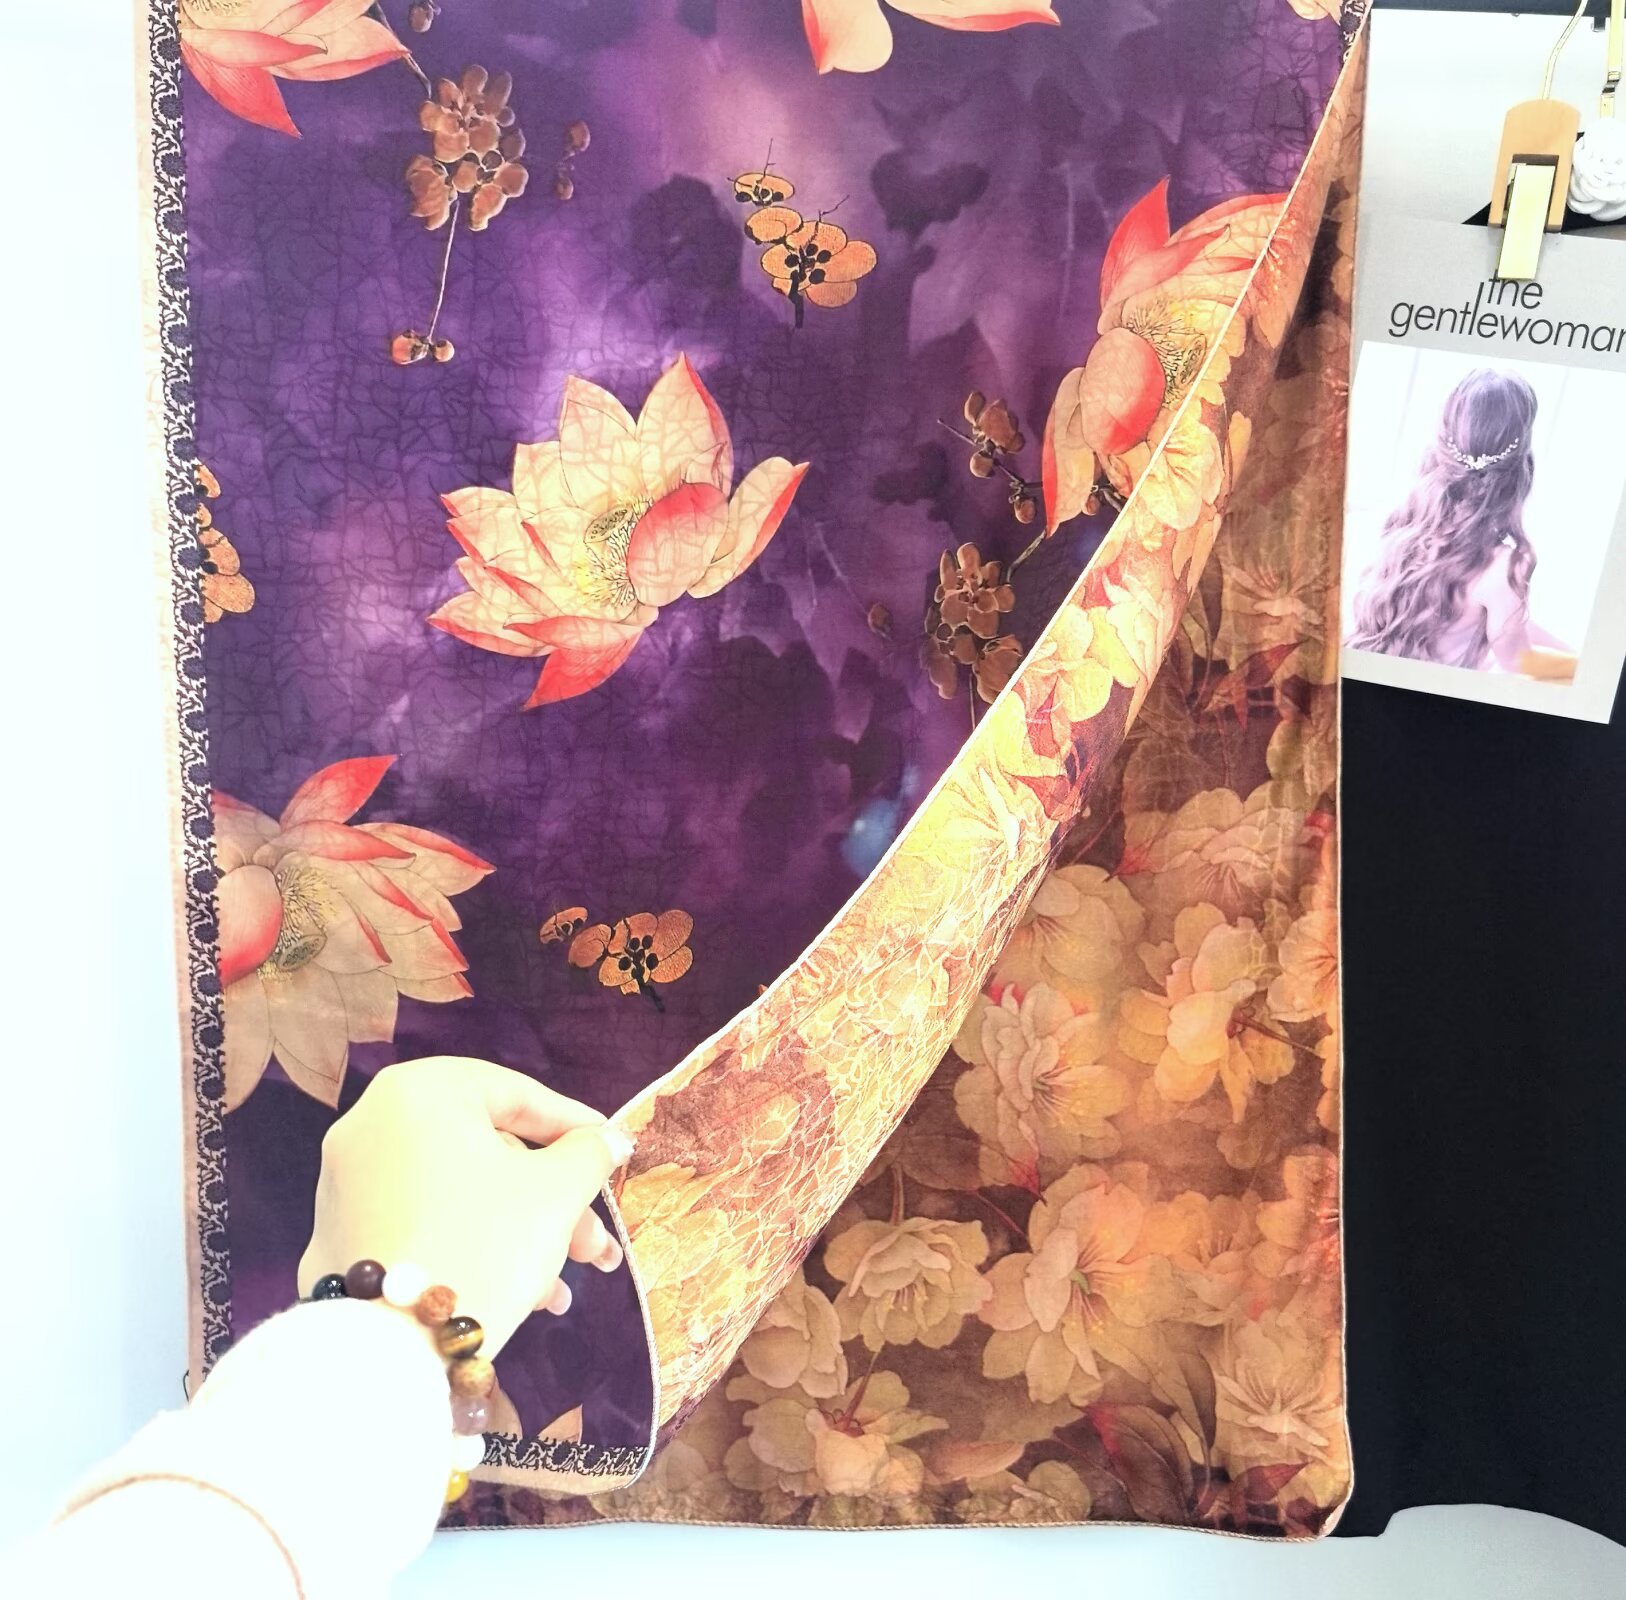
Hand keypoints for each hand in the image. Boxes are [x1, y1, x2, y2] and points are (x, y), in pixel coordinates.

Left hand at [296, 1057, 634, 1357]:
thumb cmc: (482, 1246)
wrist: (392, 1350)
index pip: (515, 1095)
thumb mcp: (555, 1192)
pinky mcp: (339, 1237)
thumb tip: (609, 1138)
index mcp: (419, 1091)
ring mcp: (347, 1184)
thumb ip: (589, 1153)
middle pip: (488, 1154)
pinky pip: (423, 1224)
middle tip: (596, 1245)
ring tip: (565, 1290)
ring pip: (459, 1194)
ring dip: (521, 1234)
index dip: (574, 1126)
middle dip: (552, 1203)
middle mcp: (371, 1124)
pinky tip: (520, 1296)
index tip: (612, 1150)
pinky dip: (471, 1245)